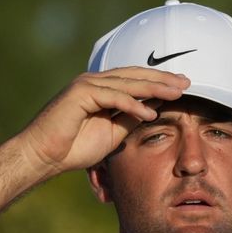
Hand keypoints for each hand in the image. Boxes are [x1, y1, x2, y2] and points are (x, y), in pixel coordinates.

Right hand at [19, 67, 188, 176]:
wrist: (44, 156)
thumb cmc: (74, 148)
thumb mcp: (113, 134)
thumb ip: (130, 119)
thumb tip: (154, 109)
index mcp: (102, 89)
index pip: (136, 80)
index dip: (160, 82)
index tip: (182, 87)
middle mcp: (94, 82)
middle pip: (135, 76)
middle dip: (162, 79)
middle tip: (187, 82)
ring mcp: (86, 85)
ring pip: (127, 83)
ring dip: (153, 88)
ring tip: (176, 93)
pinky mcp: (80, 93)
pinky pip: (112, 97)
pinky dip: (132, 104)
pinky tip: (150, 112)